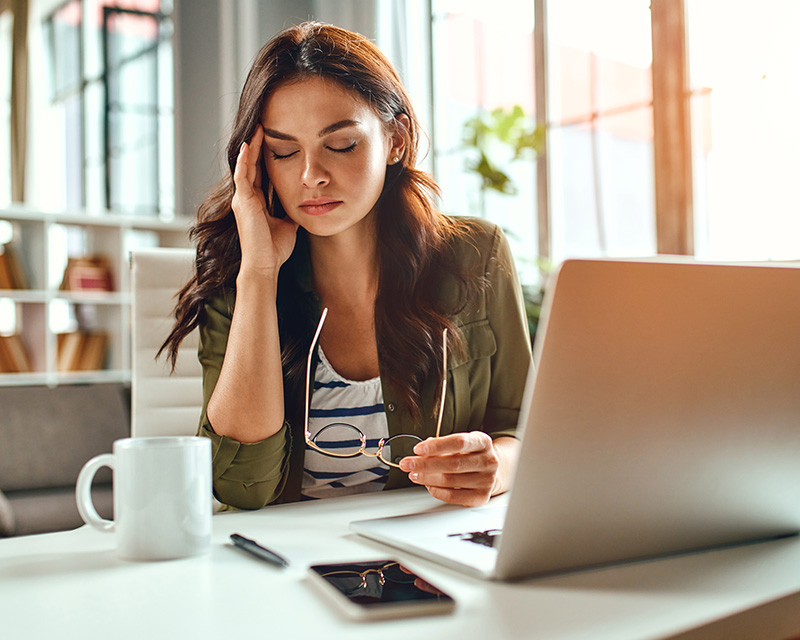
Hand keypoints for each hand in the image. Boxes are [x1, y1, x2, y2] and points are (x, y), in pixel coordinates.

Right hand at [231, 125, 297, 277]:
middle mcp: (246, 198)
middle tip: (263, 125)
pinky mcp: (243, 202)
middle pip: (251, 165)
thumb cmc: (274, 249)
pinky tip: (248, 145)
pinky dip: (244, 159)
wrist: (264, 265)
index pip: (260, 173)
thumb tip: (304, 203)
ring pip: (245, 165)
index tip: (274, 140)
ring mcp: (242, 199)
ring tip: (257, 128)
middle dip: (256, 146)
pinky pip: (241, 175)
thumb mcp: (287, 224)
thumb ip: (291, 211)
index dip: (265, 157)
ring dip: (250, 146)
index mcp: (256, 202)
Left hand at [399, 432, 504, 506]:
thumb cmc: (471, 455)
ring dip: (427, 478)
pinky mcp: (482, 497)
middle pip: (453, 463)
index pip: (459, 442)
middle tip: (408, 464)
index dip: (436, 446)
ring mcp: (487, 480)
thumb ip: (442, 446)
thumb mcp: (461, 443)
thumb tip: (421, 452)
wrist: (492, 471)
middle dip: (425, 464)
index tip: (418, 449)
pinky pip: (453, 496)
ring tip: (414, 474)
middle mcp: (488, 461)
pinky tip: (428, 485)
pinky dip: (436, 491)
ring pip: (450, 481)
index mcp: (483, 442)